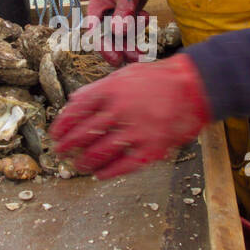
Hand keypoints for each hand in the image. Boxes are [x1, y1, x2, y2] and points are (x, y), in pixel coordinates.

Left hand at [50, 52, 212, 178]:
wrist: (194, 87)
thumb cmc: (159, 79)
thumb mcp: (125, 75)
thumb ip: (99, 88)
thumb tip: (74, 101)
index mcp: (111, 90)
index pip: (77, 110)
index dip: (62, 124)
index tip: (55, 134)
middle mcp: (120, 110)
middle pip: (84, 133)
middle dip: (68, 145)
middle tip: (60, 152)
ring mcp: (136, 131)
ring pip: (100, 152)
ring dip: (84, 161)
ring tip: (77, 165)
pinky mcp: (152, 148)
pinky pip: (124, 165)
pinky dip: (109, 172)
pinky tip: (100, 175)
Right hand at [85, 0, 149, 66]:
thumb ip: (123, 12)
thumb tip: (119, 32)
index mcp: (96, 10)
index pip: (96, 34)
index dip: (105, 48)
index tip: (117, 58)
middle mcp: (103, 18)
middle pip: (110, 40)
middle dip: (123, 50)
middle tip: (138, 58)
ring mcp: (115, 21)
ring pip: (123, 38)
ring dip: (134, 43)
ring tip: (146, 50)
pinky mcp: (126, 22)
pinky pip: (132, 32)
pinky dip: (140, 29)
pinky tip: (146, 16)